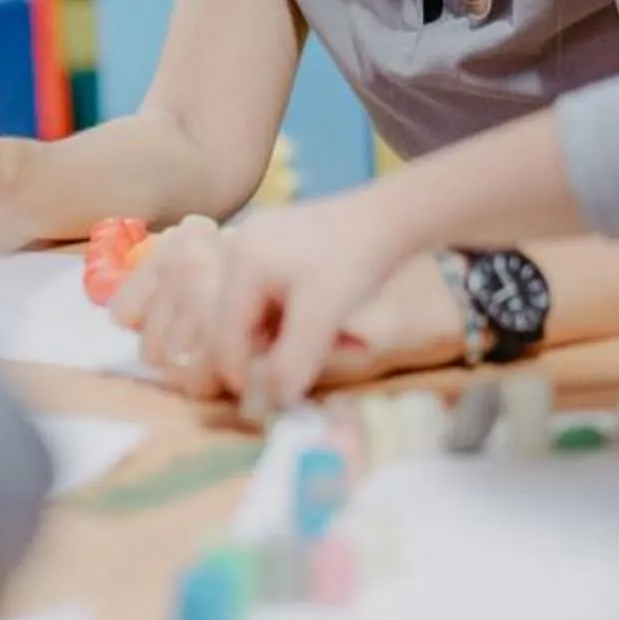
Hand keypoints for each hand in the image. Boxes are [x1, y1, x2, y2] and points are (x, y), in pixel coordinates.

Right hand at [114, 214, 463, 403]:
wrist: (393, 216)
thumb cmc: (356, 260)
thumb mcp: (324, 315)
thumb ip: (294, 361)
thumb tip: (274, 403)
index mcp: (242, 264)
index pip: (225, 333)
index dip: (240, 373)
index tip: (265, 402)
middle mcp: (241, 252)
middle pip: (243, 325)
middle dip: (278, 352)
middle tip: (313, 368)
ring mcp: (261, 250)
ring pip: (265, 316)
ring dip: (297, 339)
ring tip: (341, 343)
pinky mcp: (282, 252)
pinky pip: (280, 300)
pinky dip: (305, 321)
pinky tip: (338, 327)